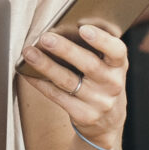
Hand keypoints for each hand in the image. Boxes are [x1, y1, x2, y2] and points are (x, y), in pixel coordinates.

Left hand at [18, 24, 128, 149]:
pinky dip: (41, 83)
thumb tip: (61, 29)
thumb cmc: (103, 83)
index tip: (83, 29)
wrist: (108, 121)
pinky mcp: (84, 115)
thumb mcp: (109, 66)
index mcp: (119, 65)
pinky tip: (29, 73)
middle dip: (65, 50)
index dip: (101, 40)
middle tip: (46, 38)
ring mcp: (99, 102)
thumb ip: (95, 49)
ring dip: (46, 66)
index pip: (116, 51)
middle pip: (89, 65)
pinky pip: (58, 97)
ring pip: (68, 81)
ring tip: (30, 53)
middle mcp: (112, 84)